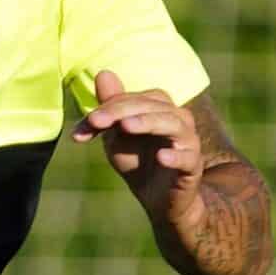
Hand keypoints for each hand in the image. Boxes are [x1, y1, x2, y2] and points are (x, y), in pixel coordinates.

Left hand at [73, 69, 205, 234]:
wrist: (158, 201)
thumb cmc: (139, 163)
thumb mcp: (117, 137)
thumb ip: (110, 109)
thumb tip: (102, 72)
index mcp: (158, 108)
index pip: (131, 100)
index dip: (106, 109)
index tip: (82, 129)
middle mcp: (176, 118)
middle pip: (152, 105)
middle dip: (120, 111)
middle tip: (97, 121)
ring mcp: (188, 141)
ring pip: (173, 123)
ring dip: (148, 123)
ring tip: (126, 126)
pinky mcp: (193, 166)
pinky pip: (188, 157)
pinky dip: (176, 156)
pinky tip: (162, 157)